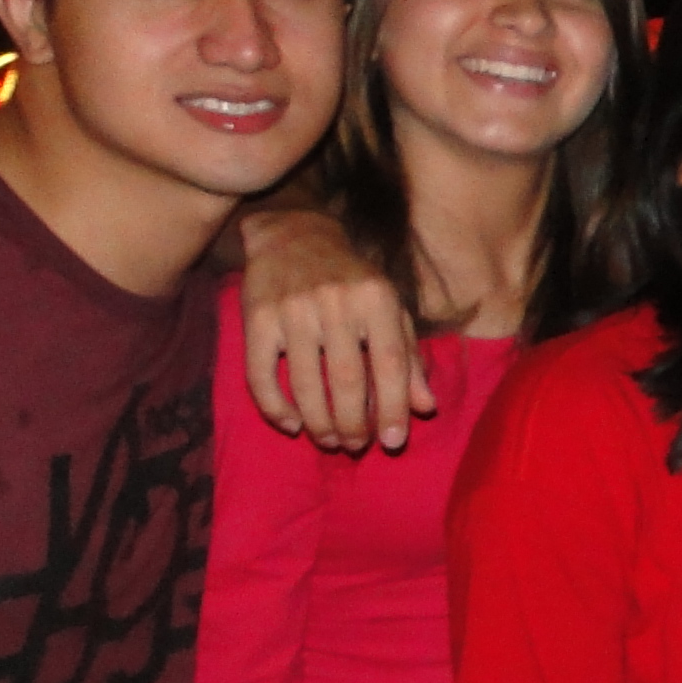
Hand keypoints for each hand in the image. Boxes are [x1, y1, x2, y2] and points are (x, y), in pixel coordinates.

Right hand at [238, 207, 430, 451]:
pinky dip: (275, 407)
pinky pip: (261, 374)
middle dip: (354, 423)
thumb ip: (409, 357)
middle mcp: (335, 303)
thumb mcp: (390, 309)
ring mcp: (293, 310)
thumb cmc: (353, 280)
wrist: (294, 236)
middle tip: (355, 446)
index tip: (394, 442)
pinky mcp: (256, 318)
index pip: (390, 363)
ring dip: (319, 422)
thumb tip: (425, 407)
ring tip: (329, 441)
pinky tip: (291, 425)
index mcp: (376, 299)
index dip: (394, 407)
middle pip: (347, 379)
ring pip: (306, 383)